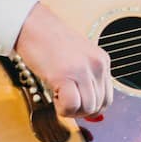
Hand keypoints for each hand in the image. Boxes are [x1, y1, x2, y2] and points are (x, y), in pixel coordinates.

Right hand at [13, 2, 112, 118]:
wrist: (33, 26)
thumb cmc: (50, 43)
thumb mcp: (77, 59)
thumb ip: (87, 81)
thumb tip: (93, 115)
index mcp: (102, 60)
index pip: (107, 98)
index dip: (89, 106)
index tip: (74, 99)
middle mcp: (97, 64)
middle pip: (99, 106)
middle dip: (80, 110)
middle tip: (63, 98)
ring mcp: (83, 69)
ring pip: (87, 108)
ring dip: (70, 109)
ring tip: (58, 93)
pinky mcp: (65, 74)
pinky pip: (72, 105)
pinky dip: (62, 108)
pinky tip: (54, 94)